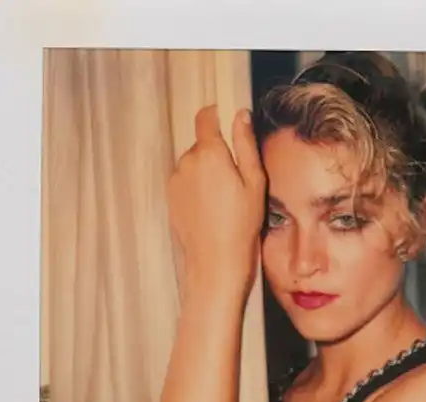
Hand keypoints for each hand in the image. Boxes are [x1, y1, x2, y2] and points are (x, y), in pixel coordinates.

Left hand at [168, 104, 265, 293]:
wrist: (215, 262)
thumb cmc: (241, 225)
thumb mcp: (254, 183)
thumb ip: (245, 145)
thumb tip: (240, 115)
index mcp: (209, 153)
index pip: (205, 117)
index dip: (215, 116)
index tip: (224, 123)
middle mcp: (187, 161)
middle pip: (201, 145)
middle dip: (216, 155)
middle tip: (235, 182)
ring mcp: (176, 180)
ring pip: (193, 166)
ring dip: (206, 174)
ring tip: (223, 201)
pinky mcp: (171, 197)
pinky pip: (185, 184)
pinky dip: (197, 191)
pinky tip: (211, 211)